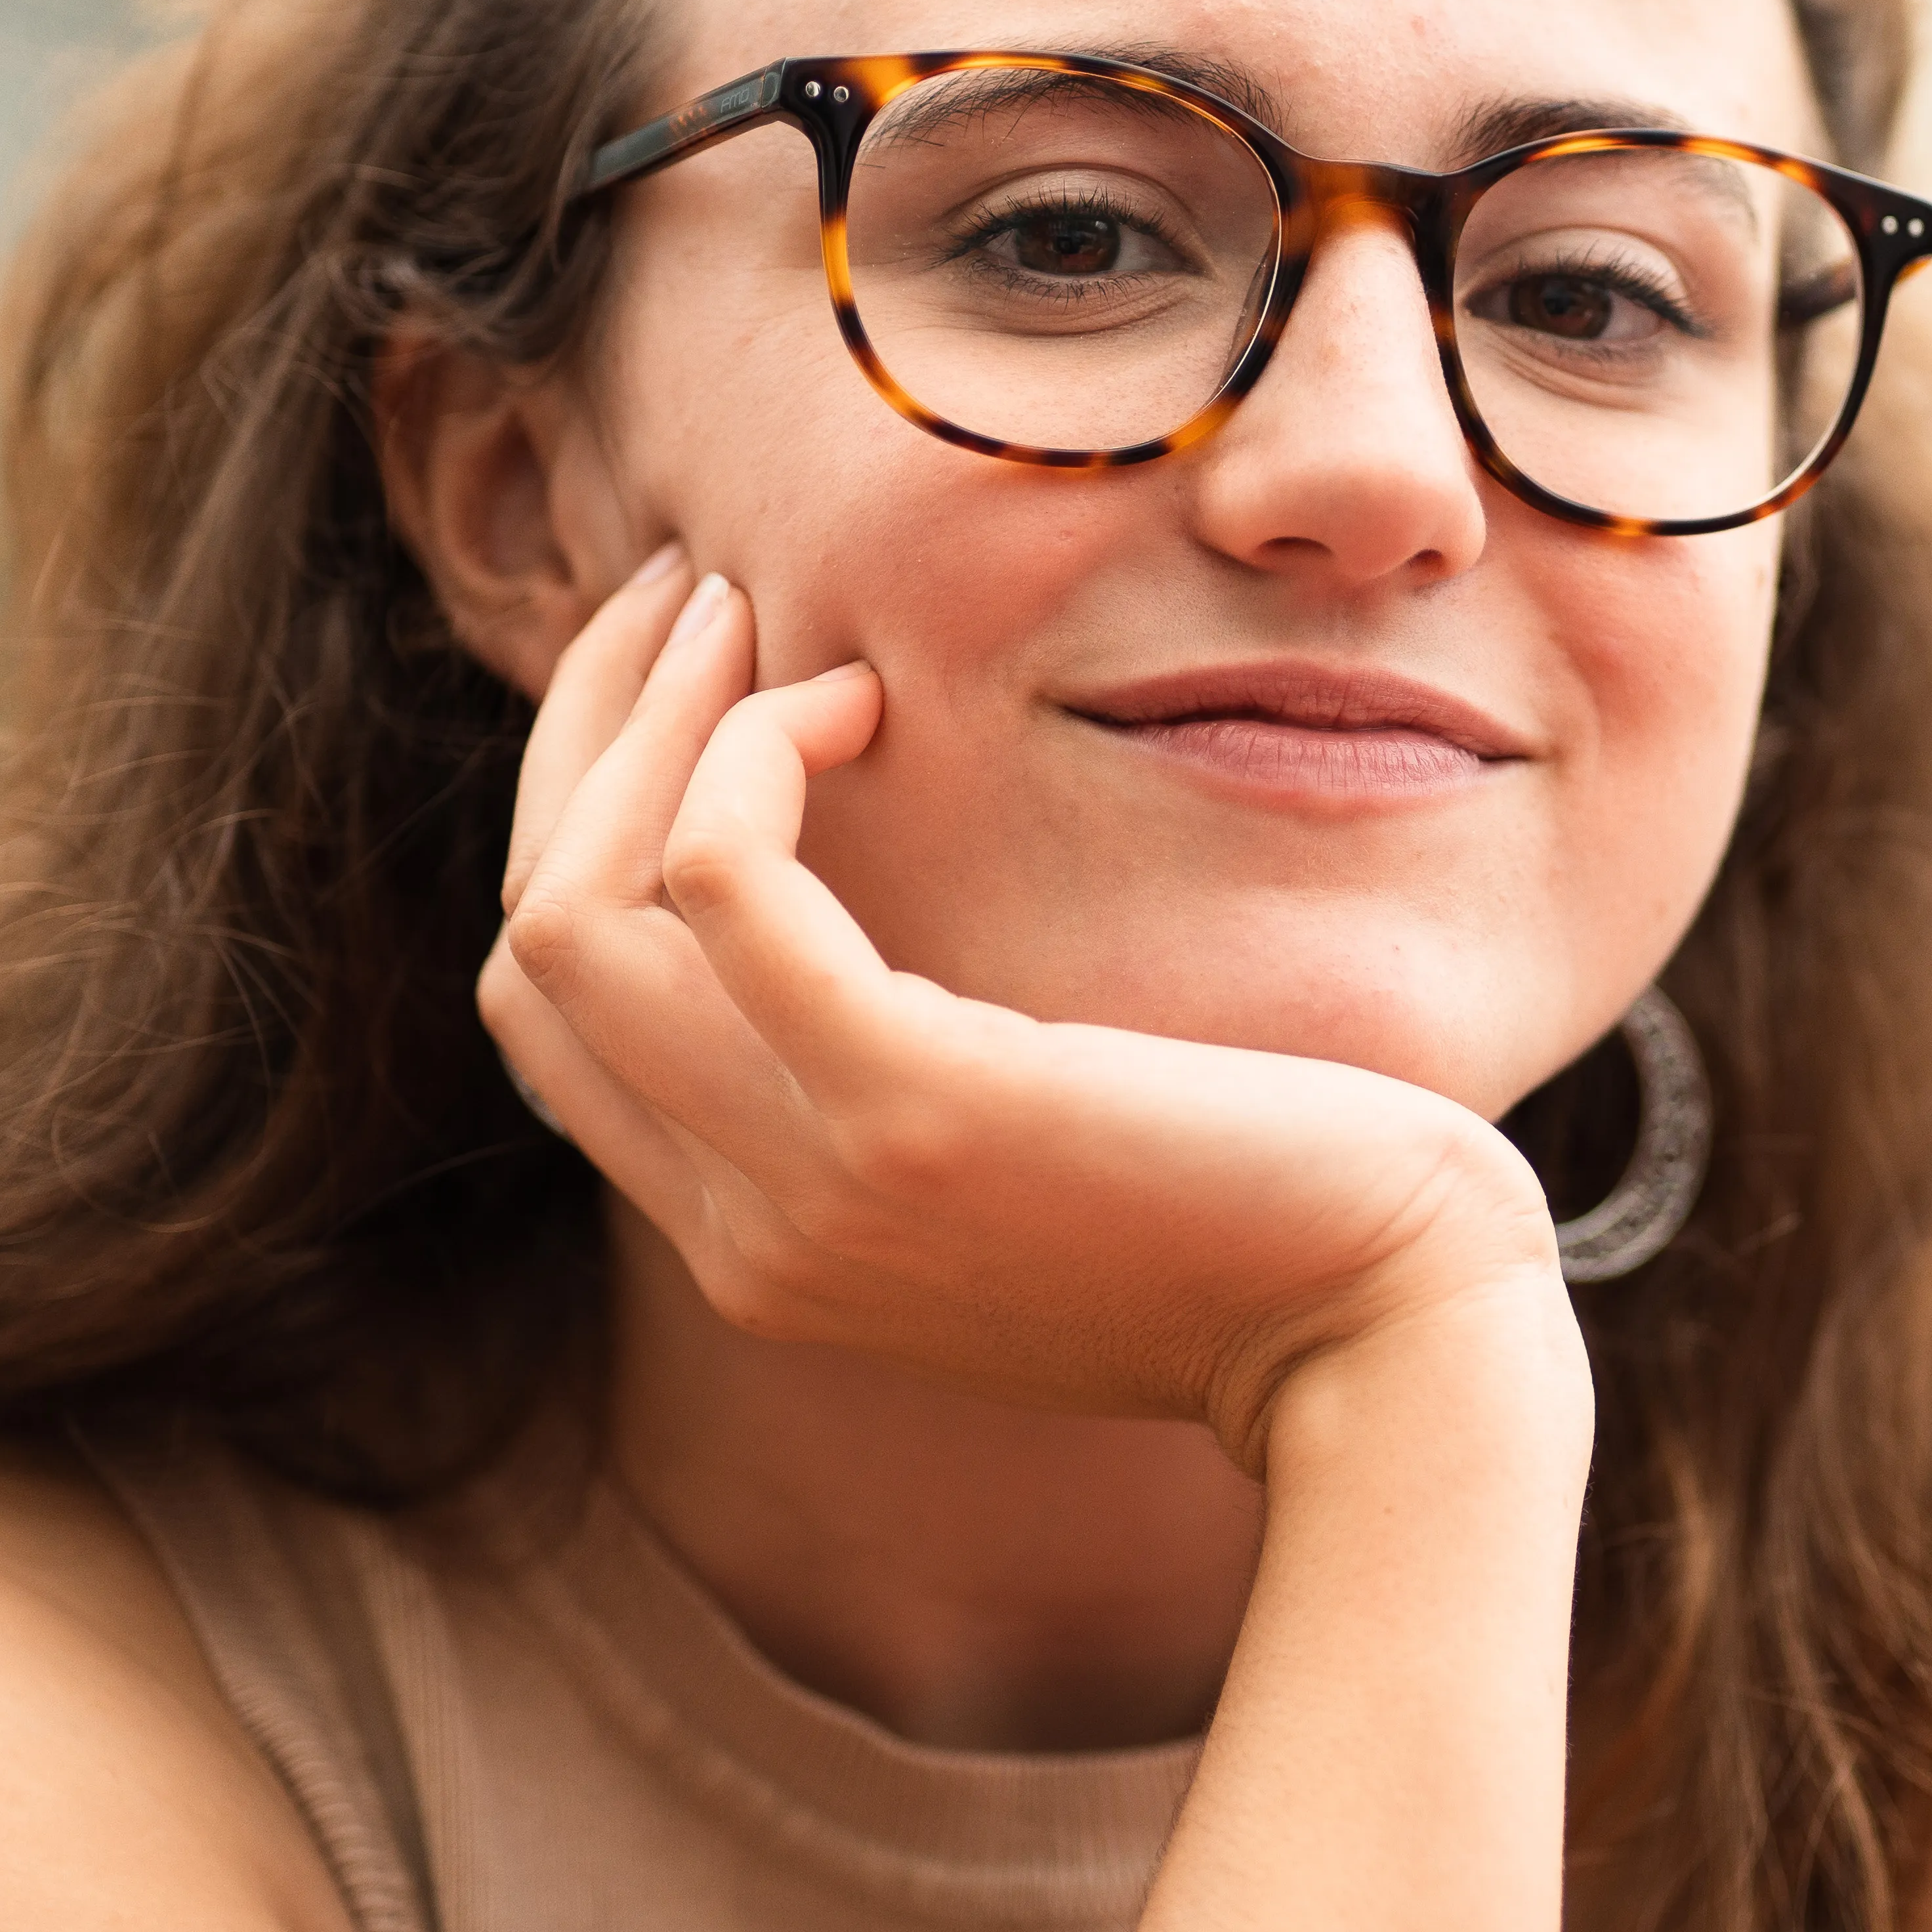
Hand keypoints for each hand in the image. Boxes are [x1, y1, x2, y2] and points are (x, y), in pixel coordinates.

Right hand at [479, 552, 1577, 1466]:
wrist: (1391, 1334)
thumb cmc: (1262, 1224)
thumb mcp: (1028, 1180)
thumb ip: (900, 1103)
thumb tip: (846, 940)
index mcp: (765, 1251)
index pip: (555, 1025)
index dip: (580, 826)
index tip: (677, 688)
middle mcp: (751, 1239)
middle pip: (541, 952)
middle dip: (586, 743)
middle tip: (682, 597)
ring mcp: (815, 1187)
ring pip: (585, 912)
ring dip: (649, 721)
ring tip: (742, 610)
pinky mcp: (913, 1110)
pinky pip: (727, 881)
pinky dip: (756, 754)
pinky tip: (862, 696)